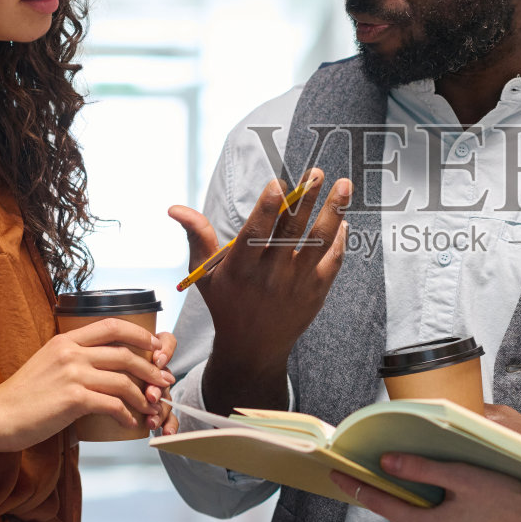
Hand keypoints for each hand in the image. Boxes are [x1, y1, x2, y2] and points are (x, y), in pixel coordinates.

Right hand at [0, 318, 176, 452]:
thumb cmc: (23, 395)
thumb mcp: (47, 362)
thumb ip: (72, 357)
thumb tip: (101, 364)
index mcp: (65, 340)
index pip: (111, 325)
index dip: (138, 333)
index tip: (154, 345)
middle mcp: (71, 352)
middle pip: (125, 354)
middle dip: (151, 368)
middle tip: (164, 380)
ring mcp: (72, 374)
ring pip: (123, 380)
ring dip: (143, 395)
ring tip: (151, 406)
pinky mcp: (73, 399)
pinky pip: (112, 404)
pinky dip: (126, 414)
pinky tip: (129, 422)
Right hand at [169, 170, 350, 414]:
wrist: (253, 348)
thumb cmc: (226, 303)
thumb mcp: (205, 274)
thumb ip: (197, 237)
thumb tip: (176, 208)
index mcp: (240, 269)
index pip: (255, 234)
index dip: (268, 208)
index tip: (279, 183)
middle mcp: (269, 276)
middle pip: (291, 232)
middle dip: (306, 199)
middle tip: (316, 172)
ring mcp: (296, 284)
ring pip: (319, 242)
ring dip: (334, 211)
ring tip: (344, 185)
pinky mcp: (316, 293)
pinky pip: (332, 261)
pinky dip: (339, 239)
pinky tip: (343, 219)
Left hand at [329, 453, 520, 521]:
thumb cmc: (507, 499)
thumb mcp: (461, 477)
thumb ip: (421, 471)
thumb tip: (387, 464)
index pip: (383, 506)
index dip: (357, 488)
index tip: (336, 475)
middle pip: (400, 515)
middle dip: (384, 493)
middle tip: (365, 470)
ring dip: (410, 502)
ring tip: (401, 478)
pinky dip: (428, 512)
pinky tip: (435, 496)